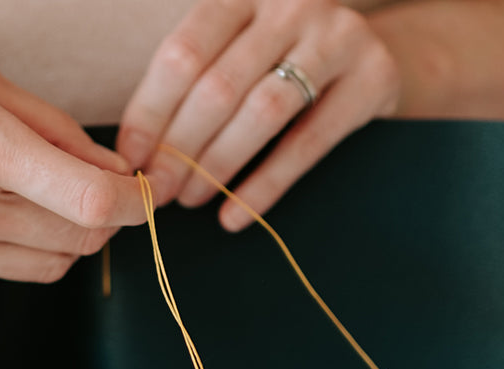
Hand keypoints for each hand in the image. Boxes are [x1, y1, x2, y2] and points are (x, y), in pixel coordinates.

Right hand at [0, 42, 143, 289]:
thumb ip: (54, 128)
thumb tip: (114, 171)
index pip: (93, 205)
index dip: (133, 204)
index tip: (139, 192)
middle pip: (80, 243)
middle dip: (100, 218)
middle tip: (85, 185)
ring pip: (45, 268)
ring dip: (58, 238)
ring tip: (26, 195)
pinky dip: (2, 245)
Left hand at [117, 0, 399, 231]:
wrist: (371, 53)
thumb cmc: (281, 59)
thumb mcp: (238, 48)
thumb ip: (195, 80)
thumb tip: (136, 152)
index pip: (183, 53)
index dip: (150, 110)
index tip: (129, 158)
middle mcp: (290, 7)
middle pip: (219, 86)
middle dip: (179, 147)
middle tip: (158, 190)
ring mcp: (337, 38)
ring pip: (262, 112)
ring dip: (218, 165)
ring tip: (192, 199)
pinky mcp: (373, 78)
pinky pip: (309, 142)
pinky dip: (266, 183)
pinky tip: (236, 212)